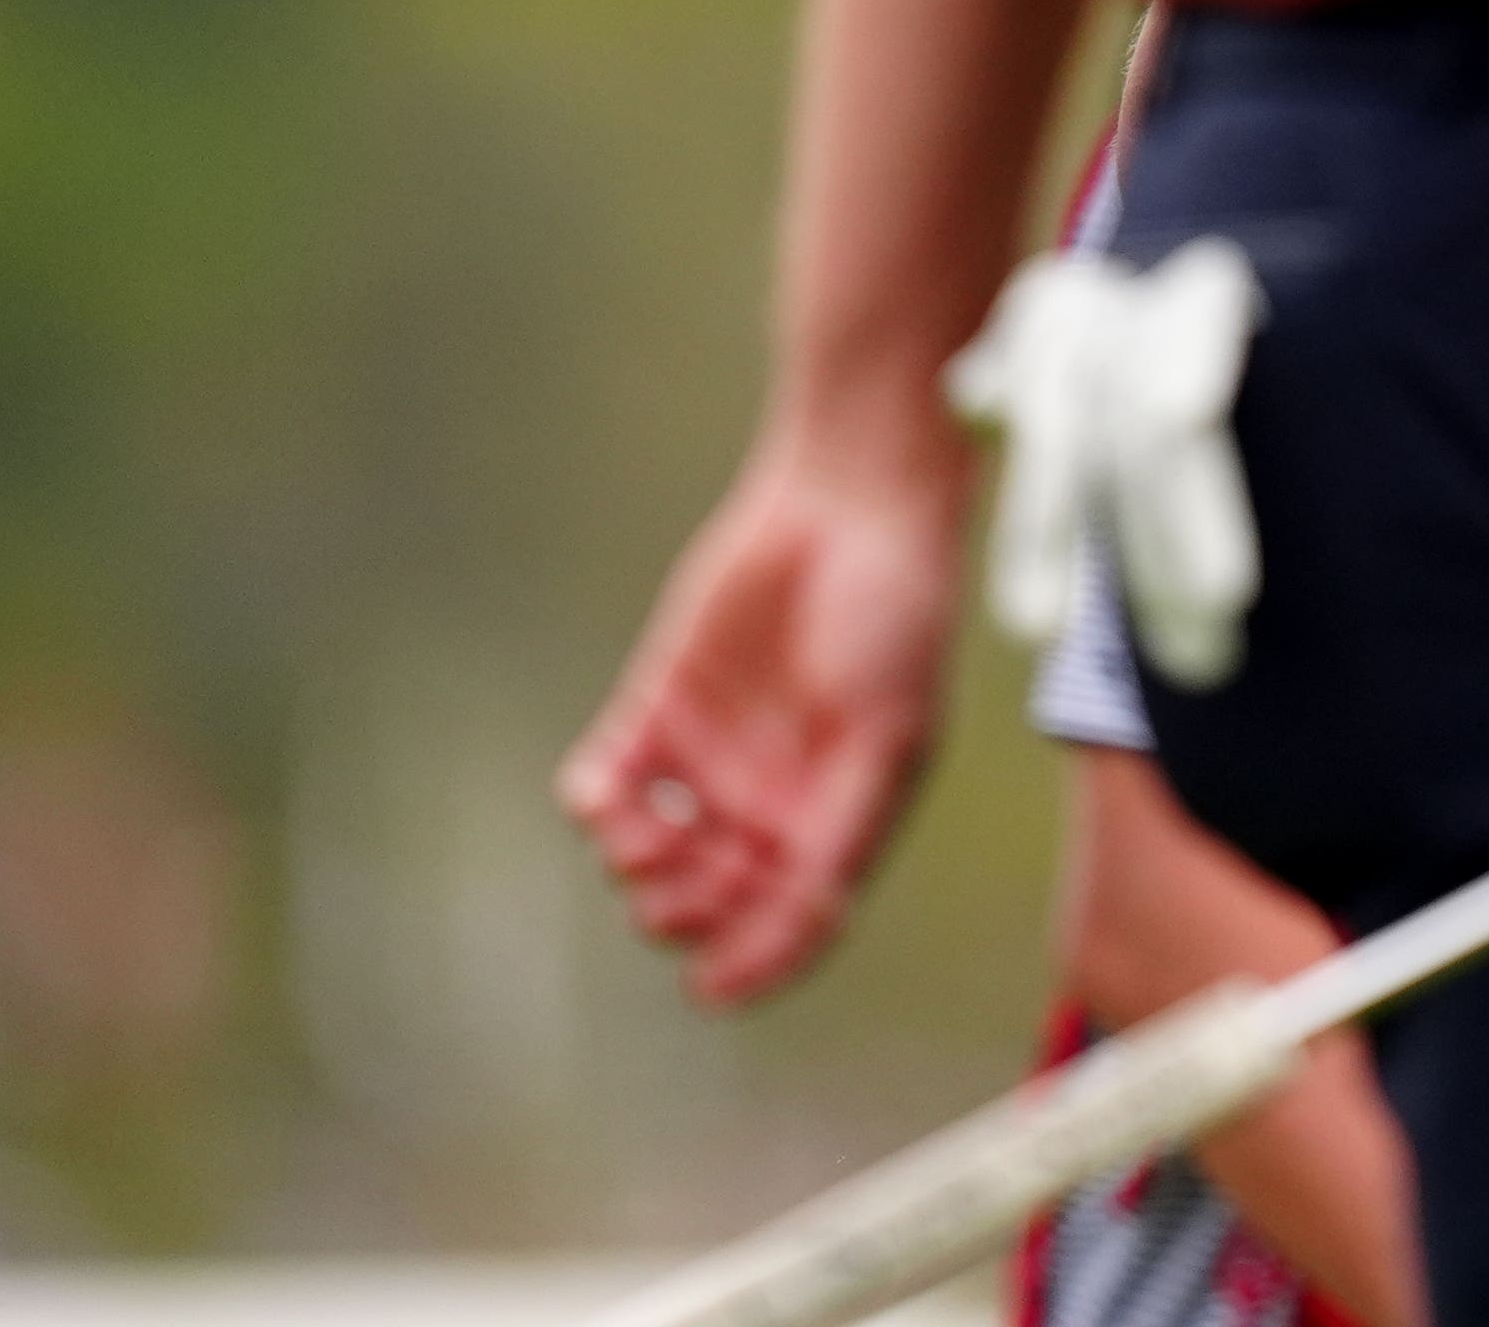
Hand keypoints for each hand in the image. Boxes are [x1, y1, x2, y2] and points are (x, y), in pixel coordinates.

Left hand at [556, 435, 963, 1004]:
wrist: (853, 503)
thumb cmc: (894, 618)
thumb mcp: (888, 738)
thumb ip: (843, 835)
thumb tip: (808, 929)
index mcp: (835, 823)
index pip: (786, 926)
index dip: (747, 963)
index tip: (706, 985)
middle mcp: (771, 804)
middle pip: (707, 900)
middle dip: (688, 906)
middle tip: (681, 883)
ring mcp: (712, 758)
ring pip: (650, 853)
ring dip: (637, 859)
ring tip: (639, 833)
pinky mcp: (661, 705)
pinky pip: (611, 780)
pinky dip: (594, 801)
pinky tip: (597, 797)